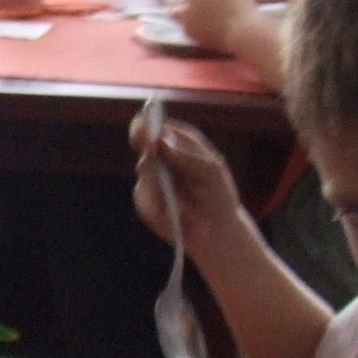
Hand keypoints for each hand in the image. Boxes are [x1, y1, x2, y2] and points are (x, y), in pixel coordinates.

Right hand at [127, 109, 242, 251]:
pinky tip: (176, 216)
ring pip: (143, 173)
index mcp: (178, 141)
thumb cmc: (217, 196)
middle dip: (147, 155)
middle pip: (140, 144)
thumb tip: (159, 140)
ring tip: (184, 206)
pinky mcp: (144, 200)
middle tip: (152, 160)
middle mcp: (160, 155)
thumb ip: (185, 157)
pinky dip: (159, 209)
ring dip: (160, 188)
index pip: (154, 124)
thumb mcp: (210, 173)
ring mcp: (149, 177)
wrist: (215, 232)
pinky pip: (144, 201)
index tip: (144, 130)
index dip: (145, 124)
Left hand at [169, 0, 257, 51]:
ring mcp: (188, 9)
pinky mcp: (187, 26)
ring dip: (183, 15)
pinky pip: (183, 26)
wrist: (242, 30)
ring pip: (176, 11)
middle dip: (191, 4)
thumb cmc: (244, 11)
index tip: (200, 0)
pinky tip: (200, 32)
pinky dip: (190, 28)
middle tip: (198, 13)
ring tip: (191, 22)